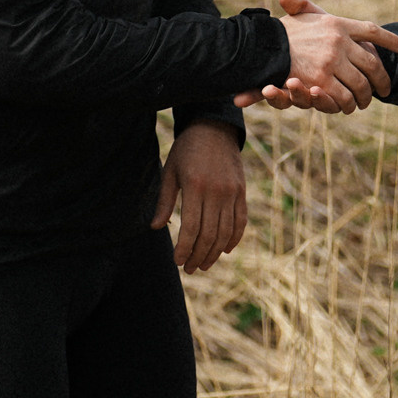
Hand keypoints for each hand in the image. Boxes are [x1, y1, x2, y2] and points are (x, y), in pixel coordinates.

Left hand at [151, 120, 247, 272]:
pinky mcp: (242, 192)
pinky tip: (225, 250)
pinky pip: (240, 221)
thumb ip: (165, 201)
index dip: (185, 249)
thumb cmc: (186, 150)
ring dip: (215, 253)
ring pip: (225, 232)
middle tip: (189, 269)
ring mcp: (232, 192)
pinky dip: (234, 239)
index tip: (177, 261)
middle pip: (209, 235)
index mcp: (195, 186)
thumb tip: (155, 228)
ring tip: (203, 264)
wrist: (213, 128)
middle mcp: (216, 191)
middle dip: (198, 256)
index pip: (191, 228)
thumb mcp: (170, 171)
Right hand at [251, 0, 397, 112]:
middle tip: (385, 88)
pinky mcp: (323, 80)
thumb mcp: (294, 15)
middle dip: (382, 79)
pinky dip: (349, 103)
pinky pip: (345, 96)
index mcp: (336, 23)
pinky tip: (352, 104)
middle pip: (373, 63)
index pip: (371, 31)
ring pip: (362, 84)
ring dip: (366, 96)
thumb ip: (299, 6)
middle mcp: (338, 40)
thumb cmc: (278, 32)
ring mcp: (332, 61)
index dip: (389, 40)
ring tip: (367, 100)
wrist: (260, 46)